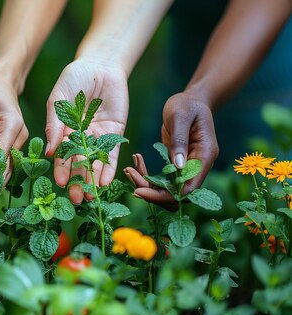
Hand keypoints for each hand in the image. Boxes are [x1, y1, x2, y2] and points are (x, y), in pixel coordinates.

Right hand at [45, 59, 128, 203]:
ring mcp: (98, 138)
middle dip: (77, 182)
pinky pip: (111, 156)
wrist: (100, 64)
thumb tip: (51, 152)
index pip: (61, 156)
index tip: (61, 182)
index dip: (62, 169)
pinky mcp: (115, 135)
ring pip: (94, 164)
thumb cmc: (74, 79)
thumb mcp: (58, 99)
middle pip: (78, 165)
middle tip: (76, 198)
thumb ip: (54, 124)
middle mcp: (80, 139)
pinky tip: (104, 182)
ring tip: (90, 196)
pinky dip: (108, 169)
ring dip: (92, 181)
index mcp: (62, 132)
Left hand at [125, 92, 218, 206]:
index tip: (141, 191)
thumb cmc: (186, 105)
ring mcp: (188, 167)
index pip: (188, 187)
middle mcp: (199, 166)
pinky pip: (163, 180)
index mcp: (205, 155)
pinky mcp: (177, 165)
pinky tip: (134, 165)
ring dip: (148, 185)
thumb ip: (179, 140)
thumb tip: (177, 166)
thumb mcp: (180, 117)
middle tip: (130, 179)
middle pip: (178, 193)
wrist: (190, 100)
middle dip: (153, 192)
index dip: (166, 195)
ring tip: (129, 171)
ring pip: (168, 189)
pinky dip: (148, 176)